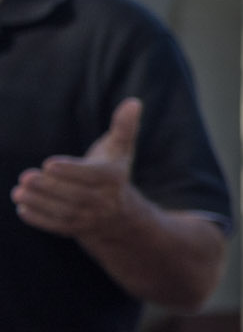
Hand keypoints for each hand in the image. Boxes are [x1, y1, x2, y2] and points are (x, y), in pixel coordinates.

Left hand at [12, 97, 144, 239]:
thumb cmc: (114, 173)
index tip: (48, 164)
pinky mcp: (77, 230)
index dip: (71, 171)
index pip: (92, 176)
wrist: (122, 216)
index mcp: (115, 179)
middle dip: (49, 187)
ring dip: (40, 202)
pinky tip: (22, 207)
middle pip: (76, 196)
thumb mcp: (120, 150)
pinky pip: (58, 226)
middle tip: (25, 177)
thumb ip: (124, 127)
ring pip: (64, 212)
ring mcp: (92, 218)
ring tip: (18, 191)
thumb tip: (134, 102)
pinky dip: (39, 219)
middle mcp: (106, 202)